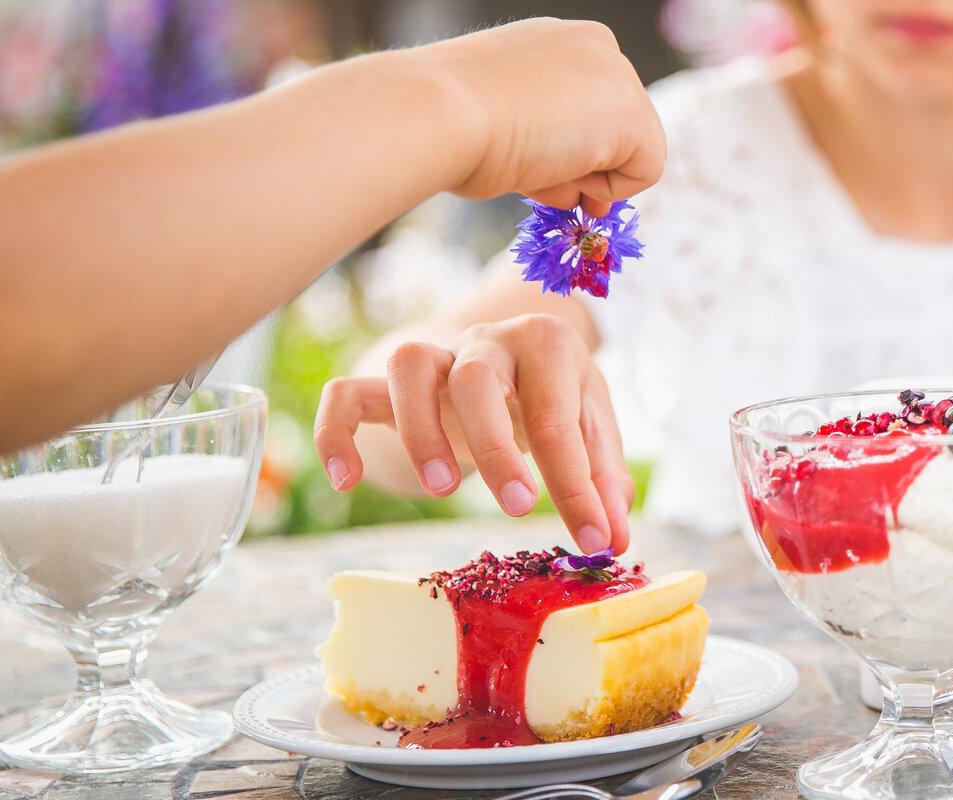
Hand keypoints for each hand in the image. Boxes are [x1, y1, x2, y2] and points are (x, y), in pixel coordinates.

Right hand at [314, 313, 632, 553]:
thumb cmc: (554, 397)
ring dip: (419, 432)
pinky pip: (346, 392)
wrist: (507, 352)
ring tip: (442, 491)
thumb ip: (604, 480)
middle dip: (494, 445)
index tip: (594, 541)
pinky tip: (347, 482)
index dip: (577, 486)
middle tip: (518, 506)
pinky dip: (338, 432)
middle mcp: (486, 342)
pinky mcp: (386, 381)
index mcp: (546, 345)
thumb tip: (613, 540)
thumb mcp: (590, 426)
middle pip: (475, 378)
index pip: (557, 417)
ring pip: (407, 368)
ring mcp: (433, 357)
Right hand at [409, 18, 666, 213]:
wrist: (439, 112)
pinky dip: (606, 189)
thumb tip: (589, 193)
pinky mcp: (634, 114)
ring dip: (585, 177)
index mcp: (563, 41)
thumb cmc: (451, 120)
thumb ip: (553, 138)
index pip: (589, 108)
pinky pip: (646, 172)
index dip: (571, 146)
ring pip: (631, 152)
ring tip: (533, 161)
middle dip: (580, 163)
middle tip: (533, 165)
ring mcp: (620, 76)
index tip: (537, 158)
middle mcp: (598, 46)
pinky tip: (558, 167)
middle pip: (615, 130)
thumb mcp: (505, 117)